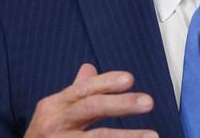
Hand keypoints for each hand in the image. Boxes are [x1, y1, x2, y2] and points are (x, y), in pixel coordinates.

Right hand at [25, 63, 157, 136]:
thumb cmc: (46, 134)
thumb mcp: (55, 110)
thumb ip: (76, 92)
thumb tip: (90, 68)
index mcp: (54, 106)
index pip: (83, 89)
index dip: (106, 82)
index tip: (130, 79)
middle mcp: (55, 124)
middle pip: (91, 109)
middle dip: (121, 104)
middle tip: (149, 101)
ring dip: (126, 137)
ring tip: (152, 136)